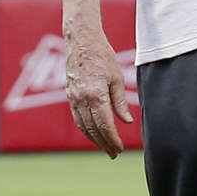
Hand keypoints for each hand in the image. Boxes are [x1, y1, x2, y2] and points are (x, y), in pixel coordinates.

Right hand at [64, 26, 132, 158]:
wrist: (81, 41)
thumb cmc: (102, 56)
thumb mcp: (116, 77)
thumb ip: (120, 102)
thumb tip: (127, 121)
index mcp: (95, 94)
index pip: (105, 124)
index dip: (112, 139)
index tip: (119, 149)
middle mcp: (82, 98)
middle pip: (93, 129)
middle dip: (104, 143)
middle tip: (114, 154)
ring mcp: (73, 97)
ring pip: (83, 126)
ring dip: (94, 139)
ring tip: (105, 148)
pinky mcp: (69, 95)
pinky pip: (77, 118)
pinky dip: (85, 129)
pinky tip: (93, 134)